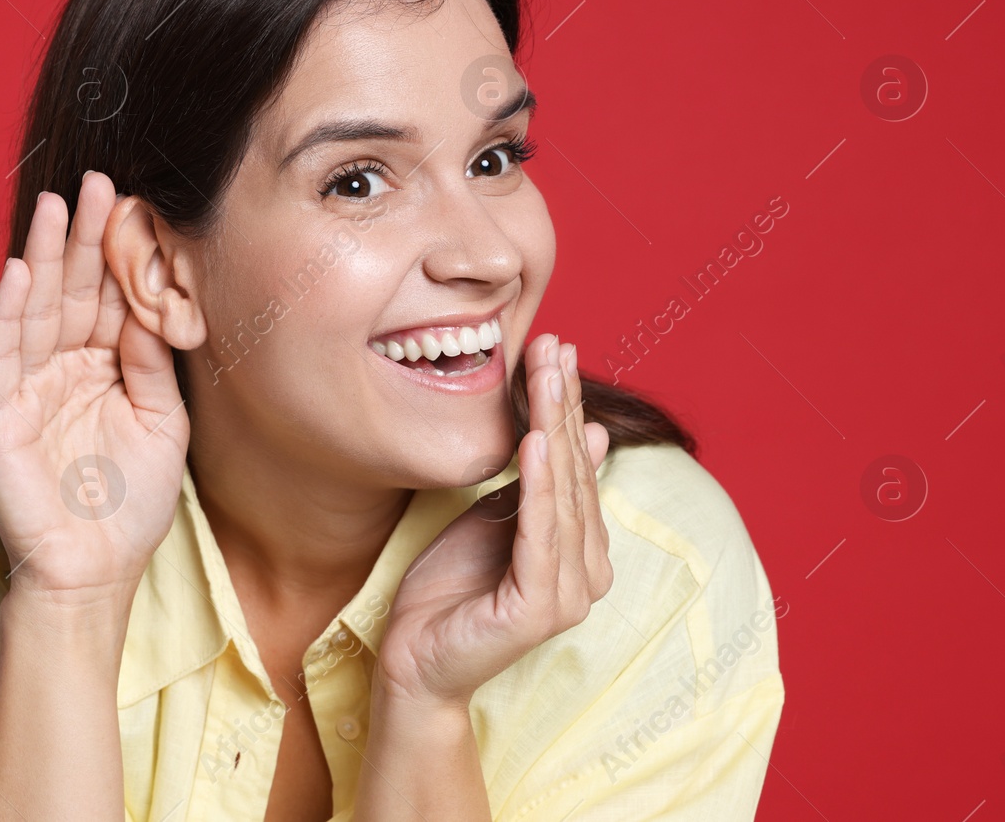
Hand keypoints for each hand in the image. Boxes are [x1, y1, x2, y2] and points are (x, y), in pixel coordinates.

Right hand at [0, 171, 189, 602]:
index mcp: (102, 367)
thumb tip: (148, 304)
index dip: (117, 253)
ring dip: (43, 257)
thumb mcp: (163, 425)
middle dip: (82, 237)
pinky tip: (21, 272)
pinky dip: (8, 313)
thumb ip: (154, 364)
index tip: (132, 201)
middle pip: (71, 290)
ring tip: (54, 206)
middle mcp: (62, 368)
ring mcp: (28, 388)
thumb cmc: (128, 506)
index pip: (108, 297)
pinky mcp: (0, 414)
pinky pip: (2, 355)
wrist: (94, 572)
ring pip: (35, 308)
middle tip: (95, 183)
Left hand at [375, 334, 611, 707]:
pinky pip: (540, 534)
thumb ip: (536, 481)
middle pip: (574, 470)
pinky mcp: (540, 609)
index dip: (566, 403)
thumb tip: (581, 428)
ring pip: (563, 494)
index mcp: (583, 550)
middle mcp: (589, 572)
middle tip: (554, 344)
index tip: (557, 349)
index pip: (576, 462)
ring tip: (545, 374)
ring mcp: (570, 594)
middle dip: (561, 402)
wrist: (415, 660)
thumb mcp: (494, 516)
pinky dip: (539, 486)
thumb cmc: (450, 587)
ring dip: (553, 427)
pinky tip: (533, 441)